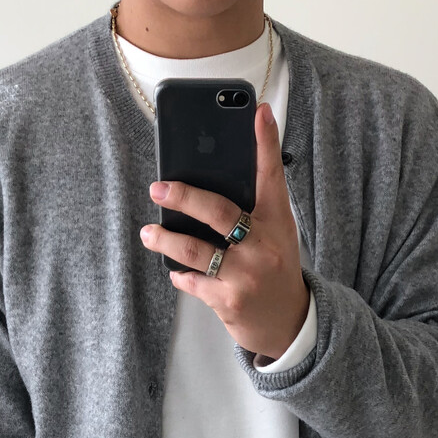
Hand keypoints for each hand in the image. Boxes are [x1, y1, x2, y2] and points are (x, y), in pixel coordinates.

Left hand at [139, 102, 310, 361]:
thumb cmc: (275, 270)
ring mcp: (244, 276)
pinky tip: (174, 269)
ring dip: (166, 240)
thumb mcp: (276, 236)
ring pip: (195, 250)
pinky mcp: (228, 301)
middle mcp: (262, 247)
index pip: (271, 177)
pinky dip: (180, 274)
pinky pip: (193, 281)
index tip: (260, 112)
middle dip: (184, 197)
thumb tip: (207, 183)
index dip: (266, 143)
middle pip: (218, 212)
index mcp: (276, 223)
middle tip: (158, 188)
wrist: (288, 324)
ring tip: (149, 232)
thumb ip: (252, 211)